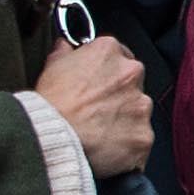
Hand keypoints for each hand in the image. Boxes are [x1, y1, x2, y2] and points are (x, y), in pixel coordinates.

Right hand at [31, 33, 153, 177]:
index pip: (117, 54)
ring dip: (124, 118)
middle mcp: (130, 74)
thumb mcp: (50, 68)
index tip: (96, 82)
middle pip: (131, 82)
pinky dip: (126, 144)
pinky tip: (105, 147)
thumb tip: (65, 47)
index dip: (105, 71)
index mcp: (108, 52)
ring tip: (97, 131)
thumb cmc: (50, 103)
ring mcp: (140, 105)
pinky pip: (139, 139)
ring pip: (137, 111)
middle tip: (94, 108)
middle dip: (118, 94)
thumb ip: (64, 53)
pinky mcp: (143, 134)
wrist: (52, 136)